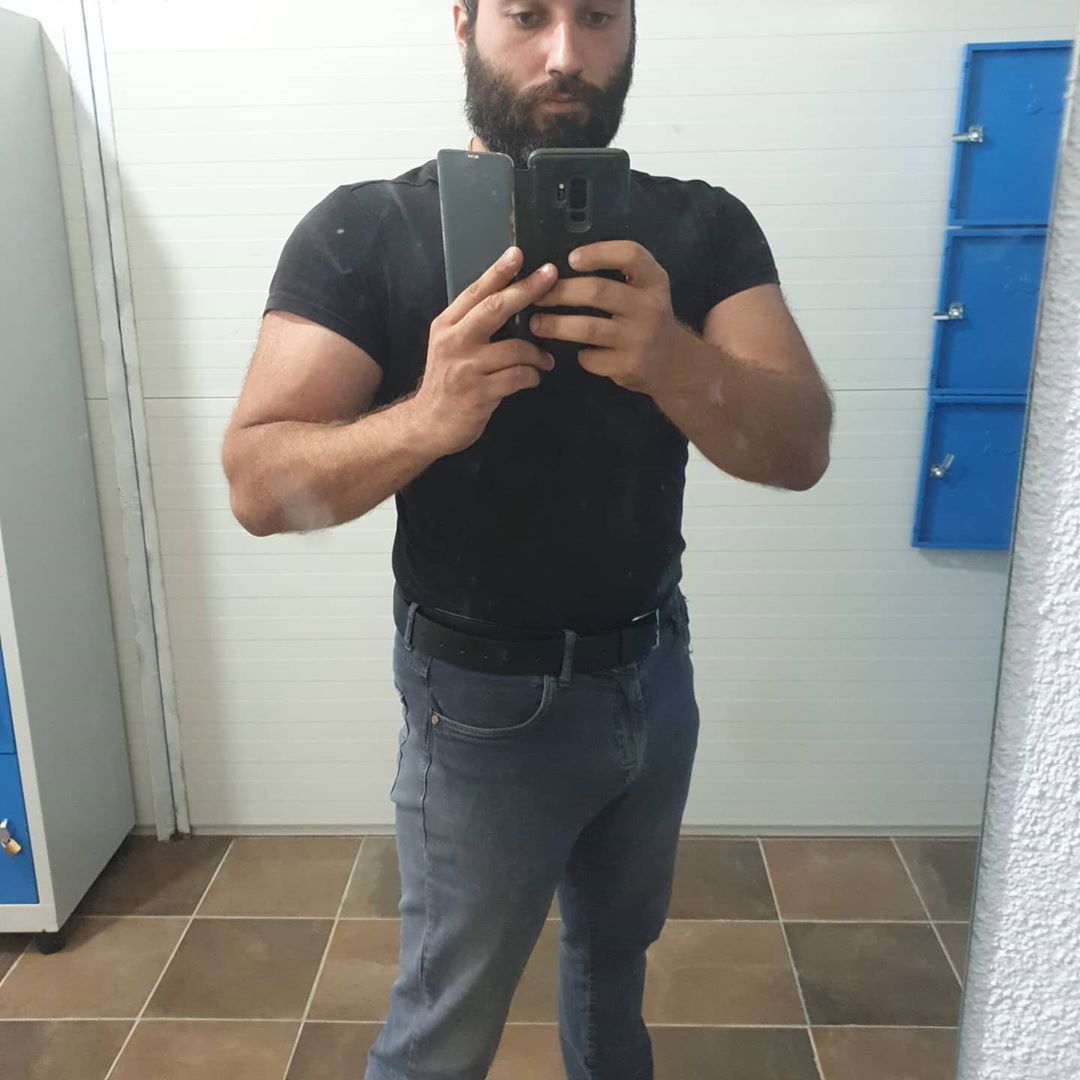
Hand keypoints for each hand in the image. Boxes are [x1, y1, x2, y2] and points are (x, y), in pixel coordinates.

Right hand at [415, 247, 557, 456]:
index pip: (476, 292)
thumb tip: (510, 297)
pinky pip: (518, 377)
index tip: (518, 253)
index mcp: (447, 325)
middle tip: (550, 275)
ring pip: (516, 348)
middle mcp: (454, 341)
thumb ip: (472, 323)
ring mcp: (467, 368)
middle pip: (495, 308)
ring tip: (545, 360)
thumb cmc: (447, 381)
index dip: (498, 271)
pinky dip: (532, 376)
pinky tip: (534, 378)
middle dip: (526, 290)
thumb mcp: (450, 345)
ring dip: (538, 353)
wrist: (428, 423)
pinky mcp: (480, 393)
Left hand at [530, 241, 684, 394]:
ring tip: (537, 324)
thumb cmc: (648, 318)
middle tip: (538, 297)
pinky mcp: (628, 365)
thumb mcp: (646, 290)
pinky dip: (579, 354)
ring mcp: (639, 338)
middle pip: (597, 291)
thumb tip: (561, 269)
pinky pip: (591, 357)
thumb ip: (619, 275)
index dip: (598, 253)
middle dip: (560, 292)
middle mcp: (649, 307)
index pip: (630, 255)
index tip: (571, 259)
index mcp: (653, 281)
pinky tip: (576, 351)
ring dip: (555, 325)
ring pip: (587, 328)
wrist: (673, 364)